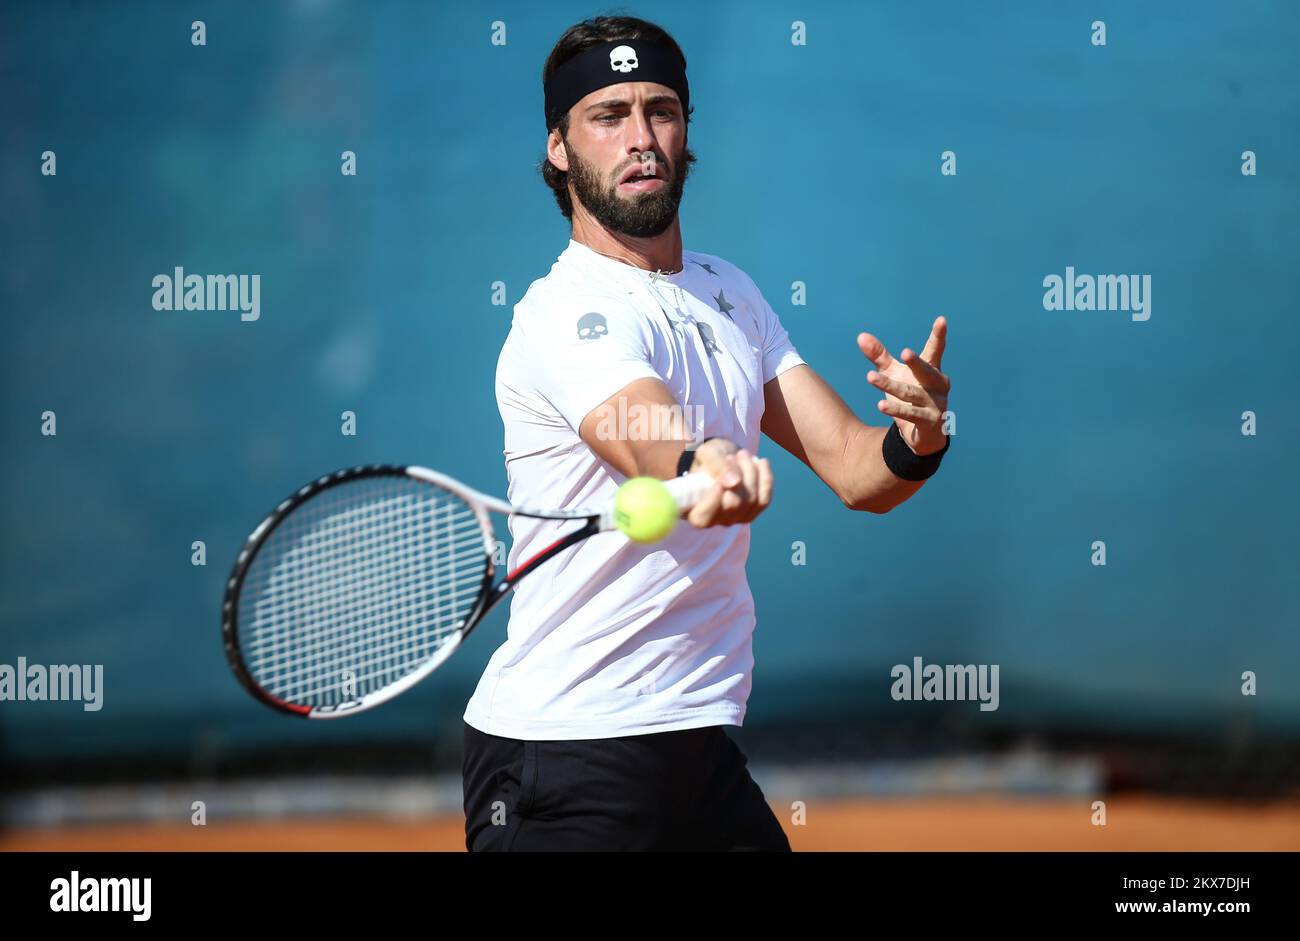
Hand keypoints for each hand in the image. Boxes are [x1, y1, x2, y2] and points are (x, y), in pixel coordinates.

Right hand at [683, 438, 772, 527]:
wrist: (721, 459)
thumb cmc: (708, 459)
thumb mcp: (706, 454)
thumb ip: (715, 466)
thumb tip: (733, 483)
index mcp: (693, 510)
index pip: (703, 517)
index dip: (712, 500)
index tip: (718, 480)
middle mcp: (713, 520)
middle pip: (733, 504)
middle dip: (736, 475)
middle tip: (731, 456)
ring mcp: (734, 519)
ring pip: (751, 500)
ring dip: (750, 472)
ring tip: (742, 455)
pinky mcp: (750, 514)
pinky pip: (764, 500)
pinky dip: (766, 479)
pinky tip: (762, 463)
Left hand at [858, 316, 950, 455]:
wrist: (924, 434)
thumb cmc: (909, 395)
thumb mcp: (894, 374)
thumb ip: (879, 356)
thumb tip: (860, 336)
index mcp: (932, 370)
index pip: (935, 350)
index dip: (939, 335)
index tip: (941, 319)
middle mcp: (937, 385)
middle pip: (926, 372)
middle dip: (916, 363)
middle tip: (906, 352)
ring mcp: (935, 404)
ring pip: (909, 393)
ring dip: (889, 386)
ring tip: (870, 377)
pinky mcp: (928, 422)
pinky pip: (909, 414)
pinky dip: (894, 409)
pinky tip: (880, 405)